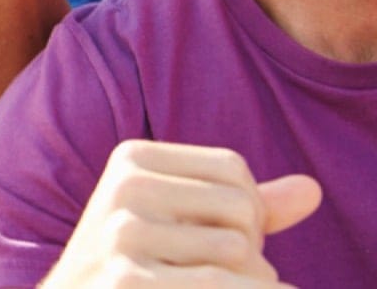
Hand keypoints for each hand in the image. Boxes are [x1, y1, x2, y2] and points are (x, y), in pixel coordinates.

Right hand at [43, 140, 321, 287]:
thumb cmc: (139, 262)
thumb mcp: (179, 220)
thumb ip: (242, 204)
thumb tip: (311, 190)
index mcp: (131, 158)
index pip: (233, 169)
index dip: (247, 208)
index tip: (217, 235)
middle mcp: (123, 188)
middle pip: (241, 208)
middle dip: (248, 246)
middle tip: (215, 268)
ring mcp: (122, 236)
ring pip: (240, 252)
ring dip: (247, 281)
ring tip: (213, 283)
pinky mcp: (127, 280)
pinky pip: (222, 285)